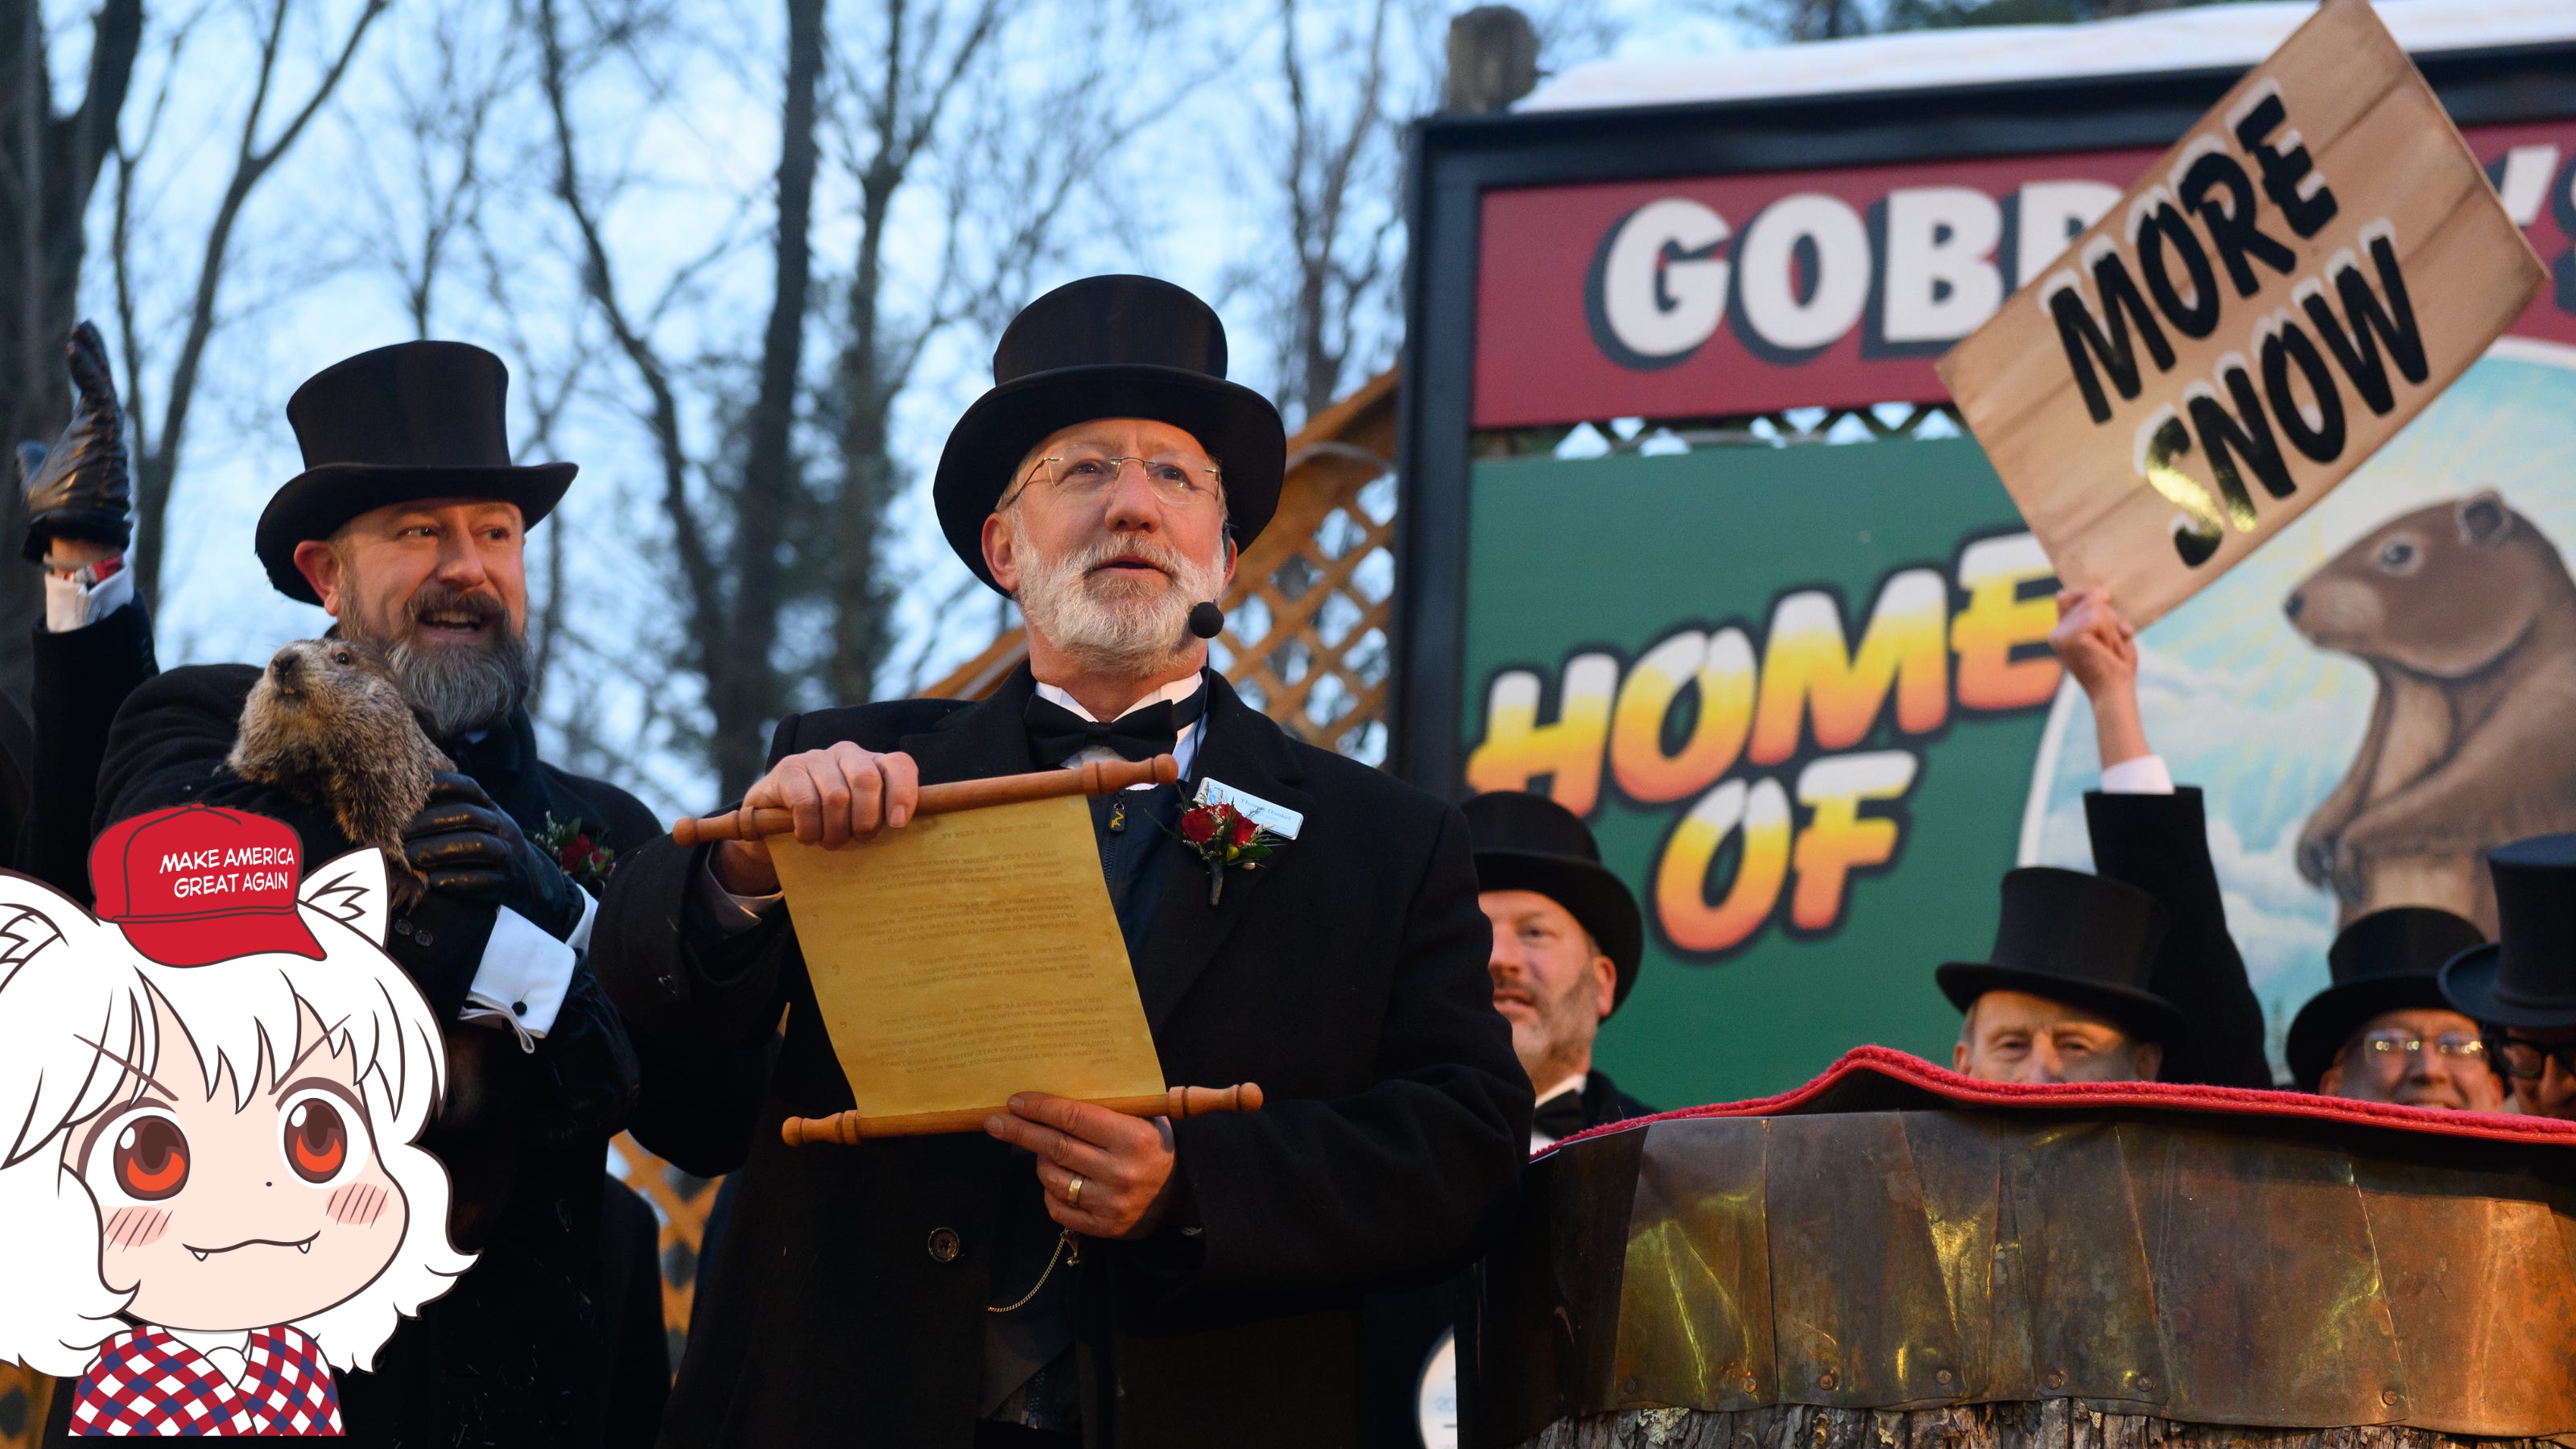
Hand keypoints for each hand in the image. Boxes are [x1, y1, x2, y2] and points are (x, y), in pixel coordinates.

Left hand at [21, 320, 130, 563]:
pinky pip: (101, 397)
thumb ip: (33, 457)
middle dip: (95, 353)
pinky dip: (90, 373)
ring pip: (105, 387)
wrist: (68, 528)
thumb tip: (27, 446)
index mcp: (88, 436)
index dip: (87, 367)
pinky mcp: (106, 436)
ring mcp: (107, 434)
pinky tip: (76, 351)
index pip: (93, 394)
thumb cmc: (57, 508)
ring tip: (80, 330)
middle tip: (86, 325)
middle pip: (103, 383)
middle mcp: (102, 431)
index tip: (78, 341)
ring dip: (93, 357)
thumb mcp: (36, 475)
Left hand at [402, 771, 584, 937]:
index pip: (469, 789)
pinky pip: (484, 880)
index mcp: (492, 809)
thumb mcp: (480, 821)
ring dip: (441, 849)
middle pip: (469, 816)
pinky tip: (433, 881)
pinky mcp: (506, 883)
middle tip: (401, 832)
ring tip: (412, 855)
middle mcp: (503, 827)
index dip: (443, 786)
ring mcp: (508, 855)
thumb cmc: (489, 845)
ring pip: (479, 846)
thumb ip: (452, 808)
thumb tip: (404, 795)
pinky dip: (458, 880)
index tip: (411, 791)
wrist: (530, 878)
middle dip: (432, 822)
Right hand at [710, 743, 919, 894]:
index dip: (903, 793)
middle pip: (867, 780)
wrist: (774, 821)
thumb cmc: (829, 823)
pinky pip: (806, 801)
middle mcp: (848, 753)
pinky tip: (807, 837)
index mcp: (874, 763)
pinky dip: (809, 828)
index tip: (897, 824)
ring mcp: (817, 758)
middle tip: (858, 839)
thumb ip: (884, 821)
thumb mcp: (860, 821)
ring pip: (837, 796)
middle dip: (865, 819)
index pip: (899, 765)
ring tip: (830, 843)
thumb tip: (911, 840)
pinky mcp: (788, 768)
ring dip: (835, 830)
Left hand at [984, 1093, 1176, 1240]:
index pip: (1075, 1117)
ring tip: (1041, 1152)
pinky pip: (1059, 1208)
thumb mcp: (1146, 1118)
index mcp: (1132, 1138)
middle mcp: (1120, 1171)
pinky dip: (1050, 1191)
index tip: (1015, 1101)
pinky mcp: (1103, 1227)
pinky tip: (1055, 1179)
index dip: (1041, 1108)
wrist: (1186, 1193)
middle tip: (995, 1122)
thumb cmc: (1158, 1146)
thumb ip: (1111, 1107)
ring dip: (1039, 1162)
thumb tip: (1058, 1089)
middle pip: (1056, 1147)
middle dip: (1021, 1132)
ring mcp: (1110, 1203)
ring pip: (1053, 1178)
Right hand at [2049, 587, 2136, 695]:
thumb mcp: (2110, 633)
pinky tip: (2110, 651)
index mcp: (2061, 633)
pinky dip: (2111, 633)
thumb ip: (2102, 613)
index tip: (2106, 608)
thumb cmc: (2116, 666)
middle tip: (2114, 643)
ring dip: (2113, 627)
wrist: (2114, 692)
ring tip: (2112, 649)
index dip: (2086, 595)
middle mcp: (2056, 633)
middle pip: (2088, 598)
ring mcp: (2061, 635)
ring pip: (2096, 605)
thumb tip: (2102, 593)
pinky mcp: (2071, 638)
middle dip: (2111, 616)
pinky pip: (2098, 617)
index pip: (2065, 596)